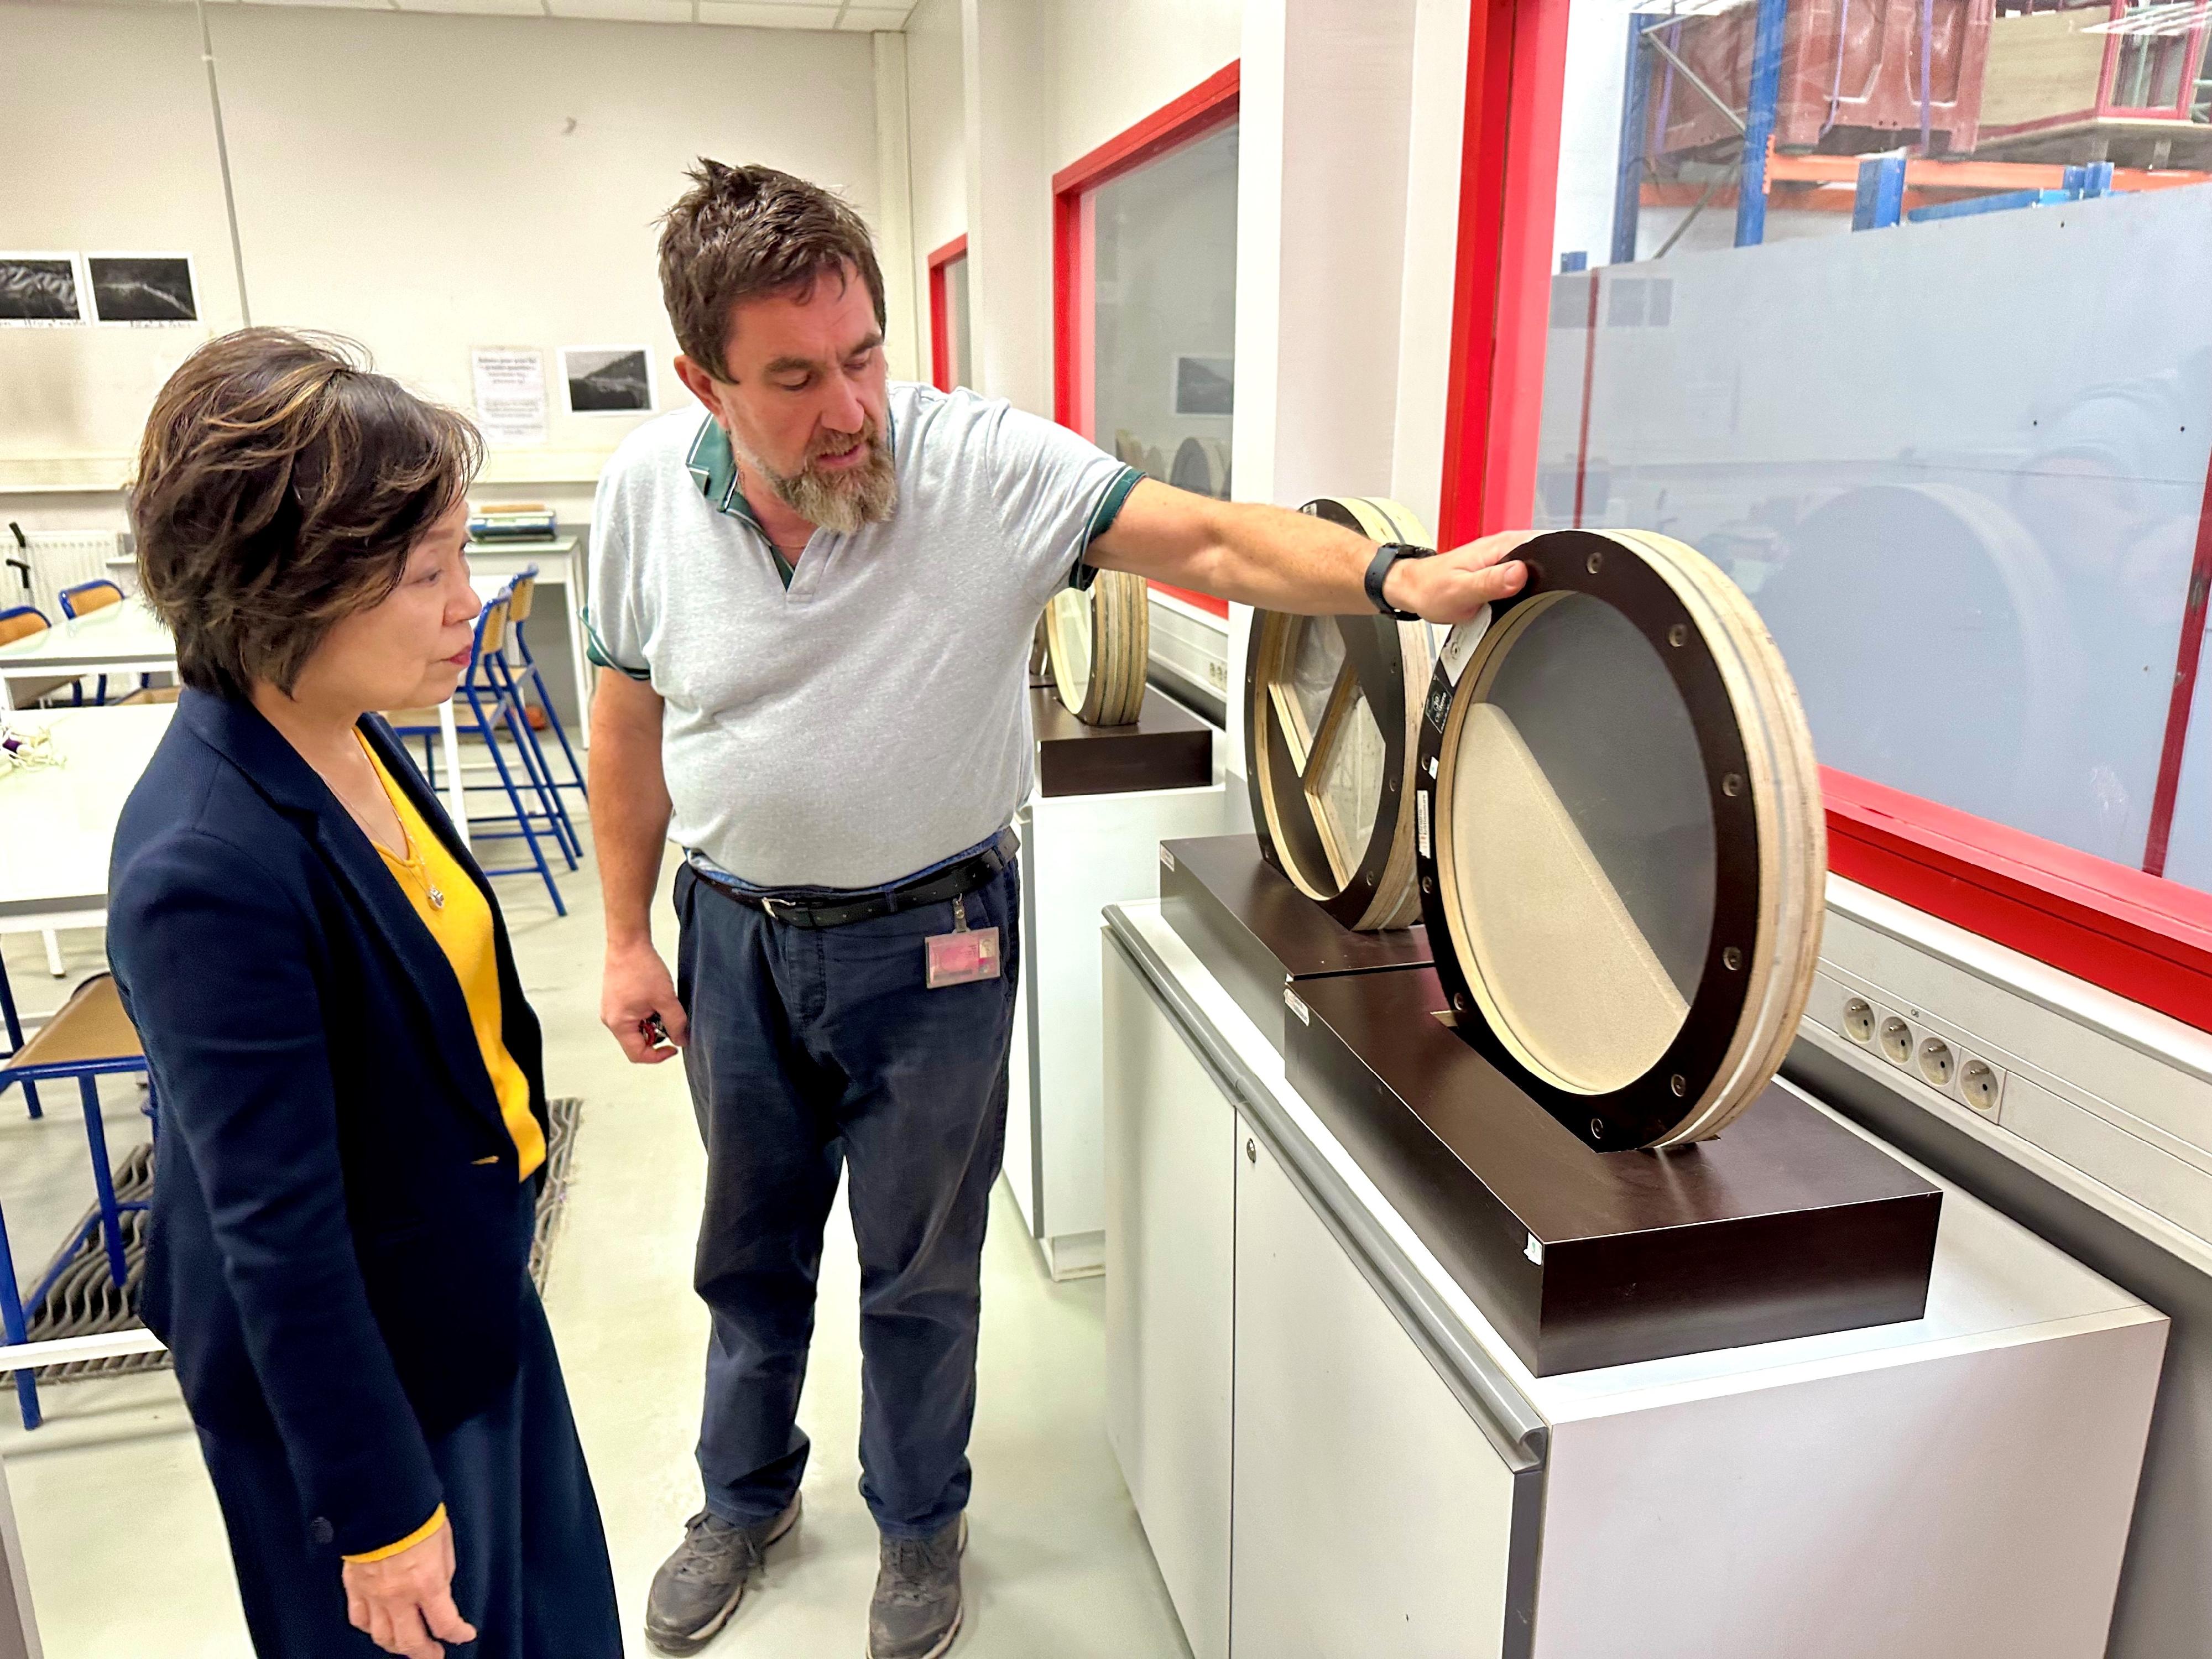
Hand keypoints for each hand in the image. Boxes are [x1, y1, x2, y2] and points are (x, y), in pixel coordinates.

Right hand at [341, 1517, 475, 1658]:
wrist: (380, 1502)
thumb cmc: (419, 1516)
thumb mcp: (444, 1544)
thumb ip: (442, 1574)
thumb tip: (439, 1593)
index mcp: (426, 1584)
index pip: (444, 1624)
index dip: (458, 1633)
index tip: (465, 1635)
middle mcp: (398, 1597)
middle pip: (410, 1642)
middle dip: (426, 1654)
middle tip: (435, 1655)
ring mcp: (372, 1595)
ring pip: (382, 1637)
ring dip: (397, 1646)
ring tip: (408, 1646)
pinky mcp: (353, 1588)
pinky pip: (359, 1619)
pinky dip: (371, 1629)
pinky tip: (380, 1628)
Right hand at [602, 938, 687, 1062]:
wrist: (628, 943)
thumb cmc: (642, 967)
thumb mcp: (666, 999)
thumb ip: (676, 1023)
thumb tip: (682, 1041)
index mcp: (619, 1024)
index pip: (637, 1054)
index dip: (658, 1055)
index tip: (675, 1047)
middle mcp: (610, 1020)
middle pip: (635, 1043)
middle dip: (656, 1037)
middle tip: (670, 1020)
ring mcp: (611, 1010)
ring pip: (635, 1030)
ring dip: (651, 1024)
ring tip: (661, 1005)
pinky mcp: (615, 1001)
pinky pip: (631, 1018)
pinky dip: (645, 1015)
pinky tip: (654, 1000)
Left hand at [1384, 531, 1538, 623]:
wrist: (1413, 589)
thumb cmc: (1430, 589)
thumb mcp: (1462, 591)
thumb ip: (1491, 582)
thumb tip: (1520, 573)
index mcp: (1500, 546)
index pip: (1543, 545)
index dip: (1555, 564)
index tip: (1553, 586)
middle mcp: (1504, 547)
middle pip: (1544, 558)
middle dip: (1547, 578)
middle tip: (1535, 601)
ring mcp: (1502, 558)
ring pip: (1534, 569)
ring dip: (1535, 586)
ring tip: (1523, 602)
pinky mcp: (1499, 569)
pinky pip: (1521, 577)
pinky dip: (1522, 590)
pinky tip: (1515, 601)